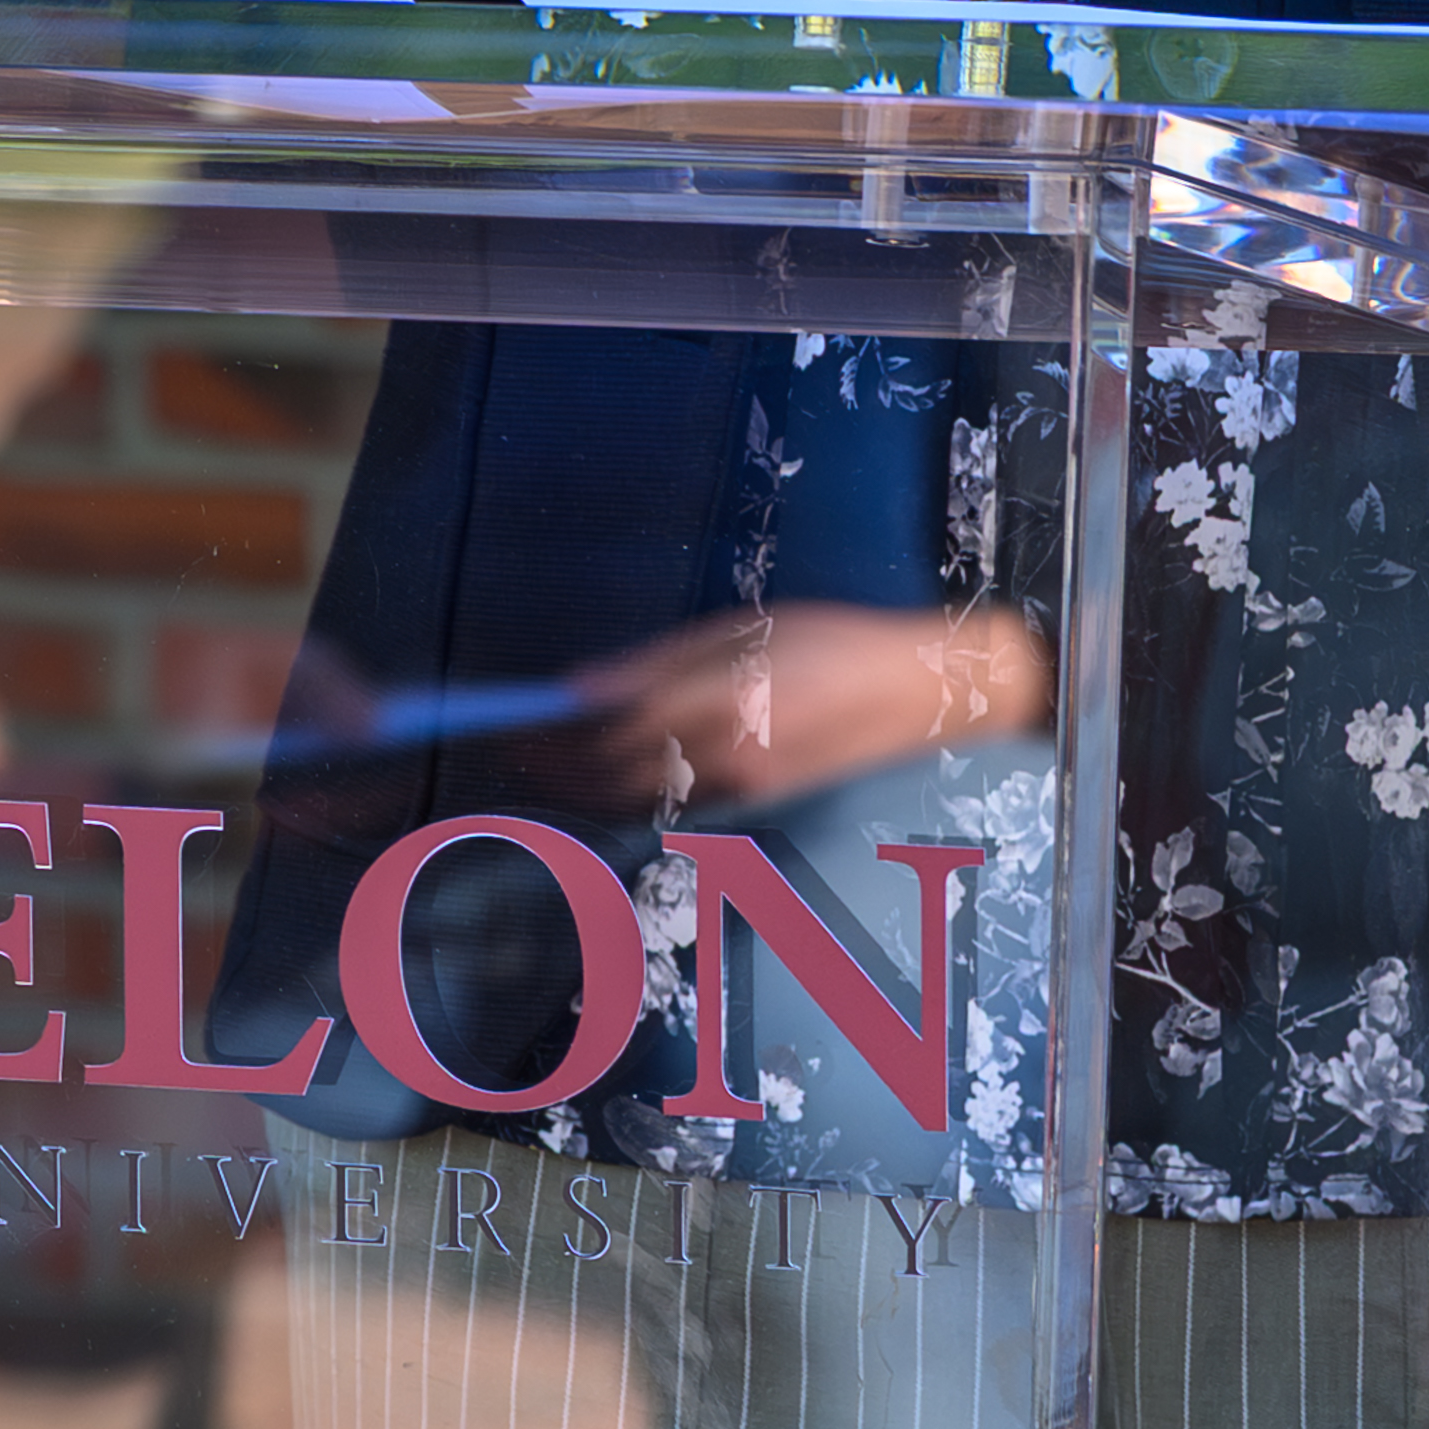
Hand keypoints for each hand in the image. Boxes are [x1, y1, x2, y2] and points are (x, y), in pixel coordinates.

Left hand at [556, 602, 1052, 818]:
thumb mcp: (744, 625)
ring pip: (636, 800)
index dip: (553, 735)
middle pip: (613, 778)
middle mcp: (724, 755)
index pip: (610, 730)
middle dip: (555, 770)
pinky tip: (611, 774)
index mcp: (721, 699)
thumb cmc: (834, 639)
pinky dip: (628, 794)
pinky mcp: (751, 802)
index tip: (511, 727)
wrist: (917, 692)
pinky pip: (670, 803)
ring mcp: (738, 788)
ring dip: (584, 787)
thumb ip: (660, 661)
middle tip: (513, 751)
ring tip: (548, 765)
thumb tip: (583, 687)